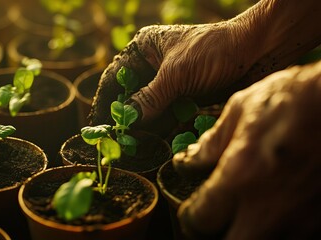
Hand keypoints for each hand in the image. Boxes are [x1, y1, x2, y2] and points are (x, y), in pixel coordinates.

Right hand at [90, 22, 257, 136]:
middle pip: (131, 96)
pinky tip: (153, 142)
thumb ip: (150, 98)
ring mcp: (170, 83)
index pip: (116, 77)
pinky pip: (167, 115)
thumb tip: (126, 120)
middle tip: (116, 141)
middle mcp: (154, 66)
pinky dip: (161, 128)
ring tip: (132, 147)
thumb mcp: (177, 73)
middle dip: (125, 118)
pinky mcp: (185, 96)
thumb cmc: (215, 50)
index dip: (106, 101)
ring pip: (149, 109)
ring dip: (143, 127)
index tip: (99, 124)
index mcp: (145, 49)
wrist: (258, 51)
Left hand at [173, 61, 320, 238]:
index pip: (201, 219)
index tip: (190, 211)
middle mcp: (270, 204)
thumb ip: (212, 142)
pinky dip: (277, 230)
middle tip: (211, 222)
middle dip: (213, 236)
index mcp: (242, 173)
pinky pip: (293, 236)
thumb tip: (189, 159)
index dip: (189, 218)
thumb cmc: (296, 98)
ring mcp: (301, 217)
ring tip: (241, 216)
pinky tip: (272, 212)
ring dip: (245, 234)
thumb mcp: (243, 108)